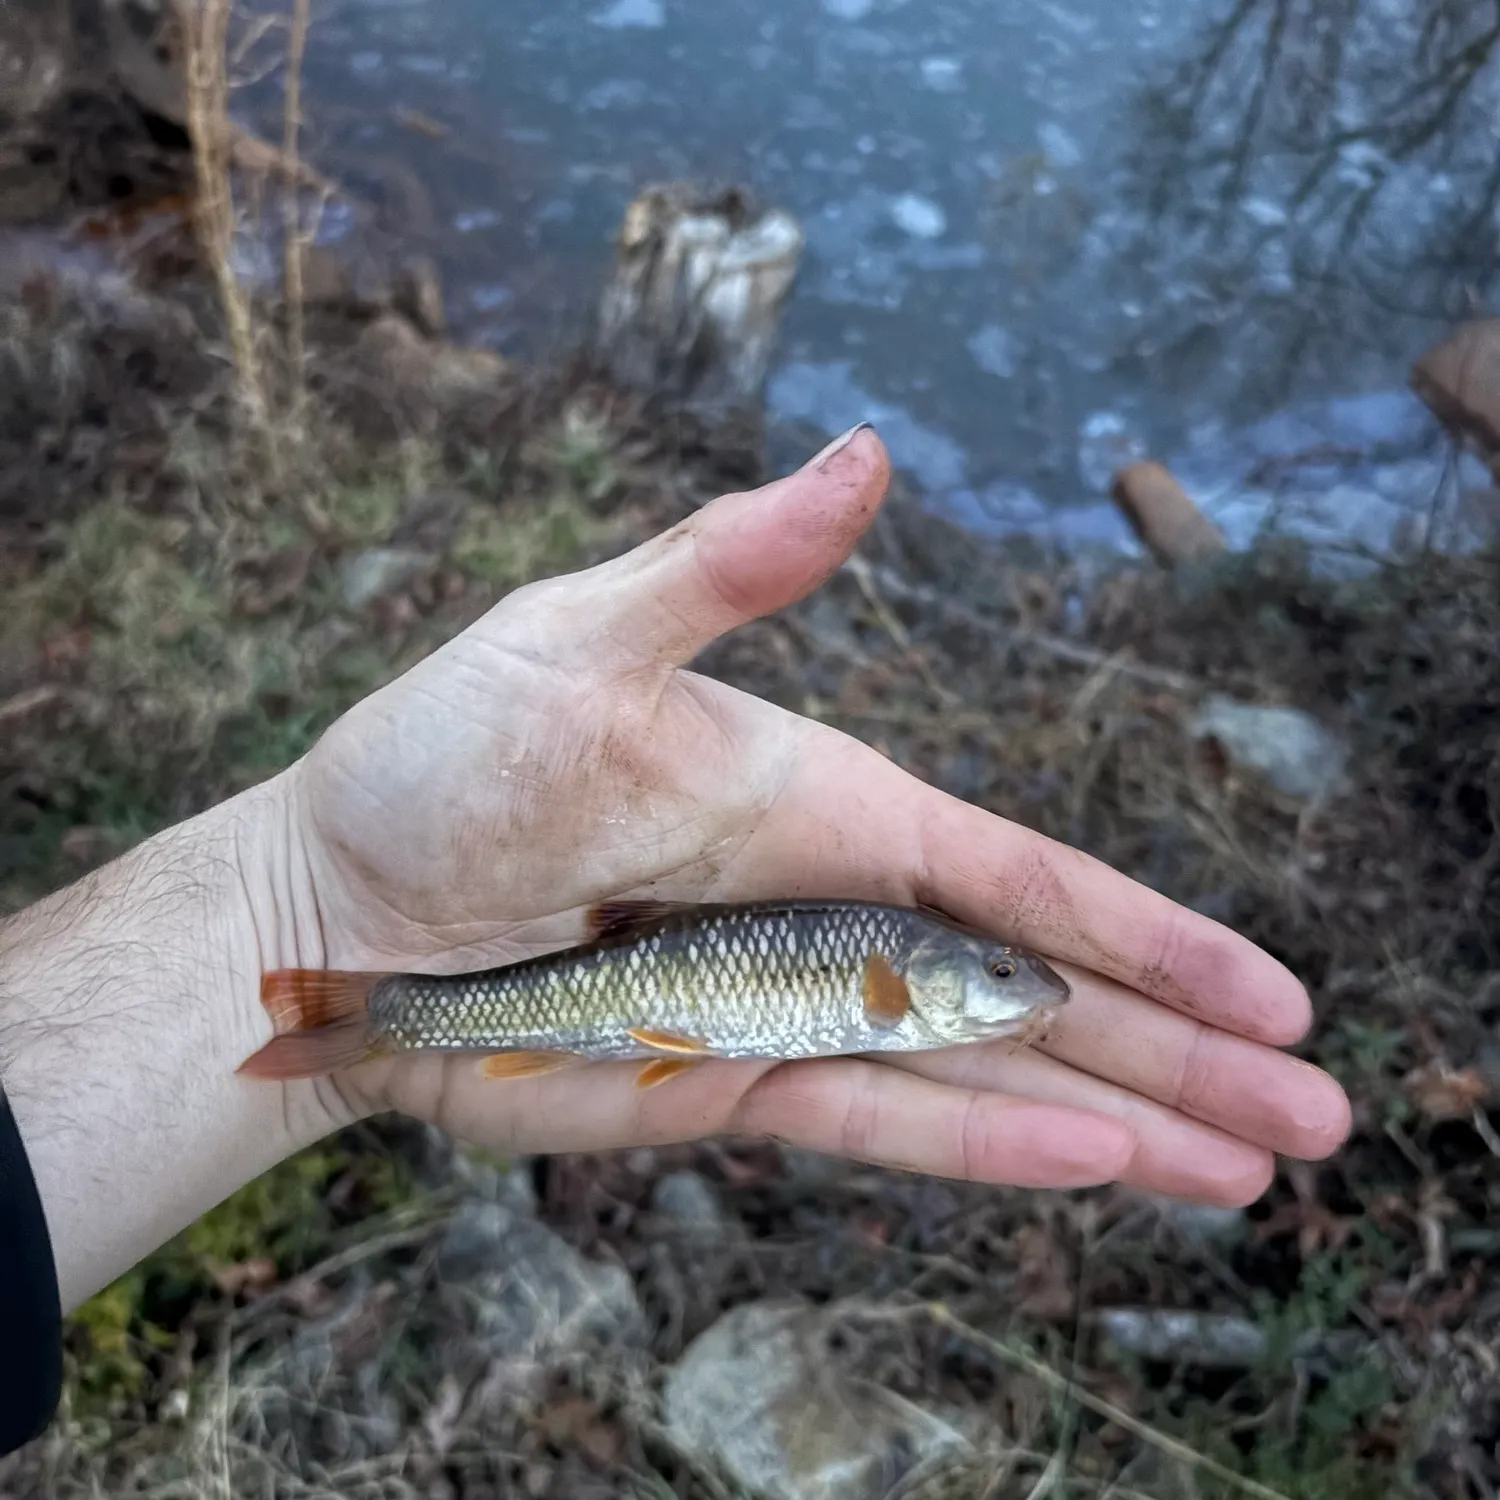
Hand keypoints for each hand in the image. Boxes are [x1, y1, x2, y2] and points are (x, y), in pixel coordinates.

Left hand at [283, 425, 1350, 1203]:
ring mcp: (779, 1012)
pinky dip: (976, 1156)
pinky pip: (870, 1132)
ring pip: (977, 1077)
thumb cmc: (442, 758)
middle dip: (1176, 1052)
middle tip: (1314, 1115)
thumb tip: (864, 452)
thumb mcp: (581, 636)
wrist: (332, 907)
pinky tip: (1087, 1173)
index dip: (1146, 932)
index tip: (1268, 990)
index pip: (1018, 876)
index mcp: (820, 802)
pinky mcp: (719, 1093)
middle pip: (1032, 991)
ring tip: (1248, 1170)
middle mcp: (827, 912)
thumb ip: (732, 562)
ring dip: (1116, 1124)